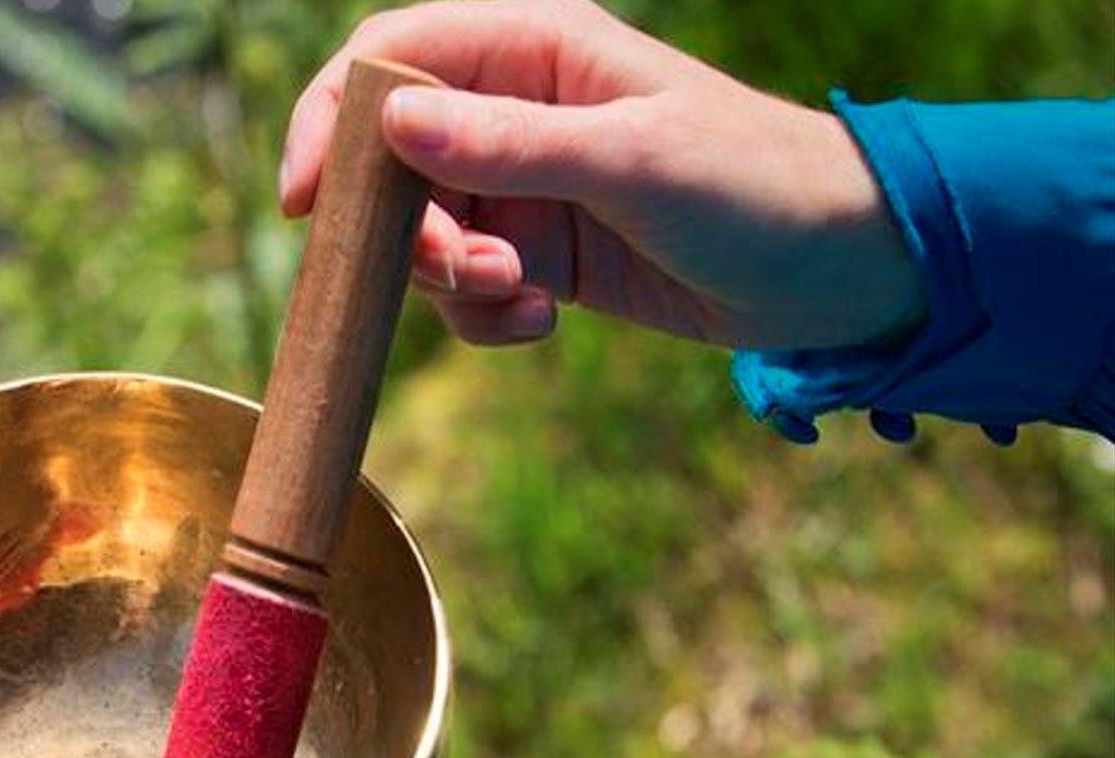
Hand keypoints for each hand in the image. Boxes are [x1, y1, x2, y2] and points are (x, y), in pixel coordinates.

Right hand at [281, 0, 925, 349]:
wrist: (840, 269)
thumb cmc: (754, 186)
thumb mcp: (630, 161)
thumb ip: (507, 143)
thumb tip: (390, 124)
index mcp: (535, 47)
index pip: (391, 57)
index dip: (331, 120)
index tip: (308, 203)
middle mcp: (516, 108)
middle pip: (391, 160)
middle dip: (411, 230)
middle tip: (470, 271)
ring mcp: (525, 183)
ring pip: (423, 234)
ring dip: (455, 282)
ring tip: (529, 300)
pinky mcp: (539, 250)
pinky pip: (466, 287)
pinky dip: (487, 315)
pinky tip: (547, 320)